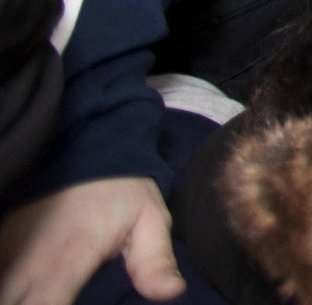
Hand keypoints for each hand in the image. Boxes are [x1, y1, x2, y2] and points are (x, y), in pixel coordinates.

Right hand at [0, 178, 183, 304]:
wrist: (89, 144)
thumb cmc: (123, 188)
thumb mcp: (151, 219)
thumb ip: (155, 261)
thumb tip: (172, 292)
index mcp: (68, 256)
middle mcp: (30, 257)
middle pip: (11, 301)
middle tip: (54, 297)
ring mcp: (8, 248)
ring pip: (1, 288)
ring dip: (15, 295)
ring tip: (38, 293)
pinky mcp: (0, 240)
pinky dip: (8, 284)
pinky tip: (22, 288)